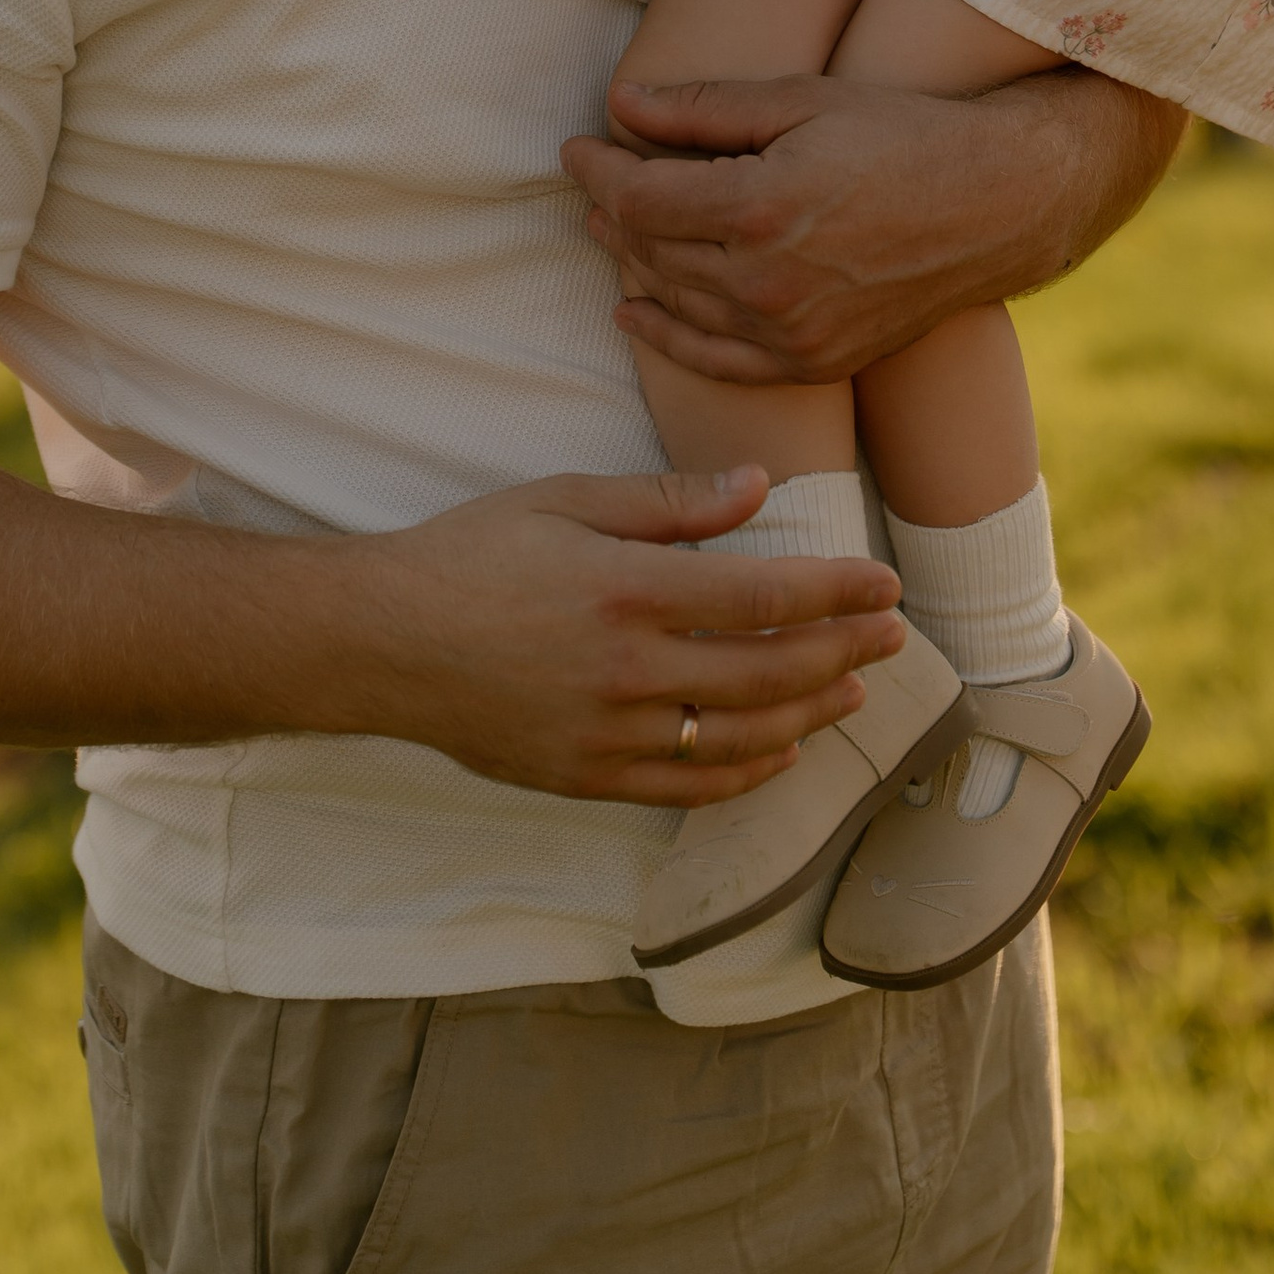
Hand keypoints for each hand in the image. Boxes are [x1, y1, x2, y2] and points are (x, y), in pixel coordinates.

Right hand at [340, 463, 903, 803]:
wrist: (382, 643)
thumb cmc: (471, 554)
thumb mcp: (566, 498)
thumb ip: (669, 502)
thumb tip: (759, 489)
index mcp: (626, 588)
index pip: (763, 596)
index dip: (836, 591)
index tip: (884, 584)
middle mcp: (627, 669)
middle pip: (767, 670)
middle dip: (842, 649)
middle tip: (892, 633)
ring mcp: (607, 733)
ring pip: (740, 734)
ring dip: (809, 712)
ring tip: (853, 688)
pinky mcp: (584, 777)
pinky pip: (688, 785)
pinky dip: (747, 773)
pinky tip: (783, 750)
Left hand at [564, 67, 1184, 386]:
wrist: (997, 204)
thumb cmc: (901, 133)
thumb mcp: (801, 100)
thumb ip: (703, 110)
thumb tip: (619, 105)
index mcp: (759, 208)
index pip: (638, 199)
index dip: (597, 171)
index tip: (576, 146)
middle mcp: (767, 282)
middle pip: (651, 252)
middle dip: (611, 212)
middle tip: (594, 179)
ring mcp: (792, 333)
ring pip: (677, 304)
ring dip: (633, 266)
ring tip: (610, 230)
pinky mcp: (816, 362)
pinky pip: (719, 363)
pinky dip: (668, 339)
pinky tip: (635, 313)